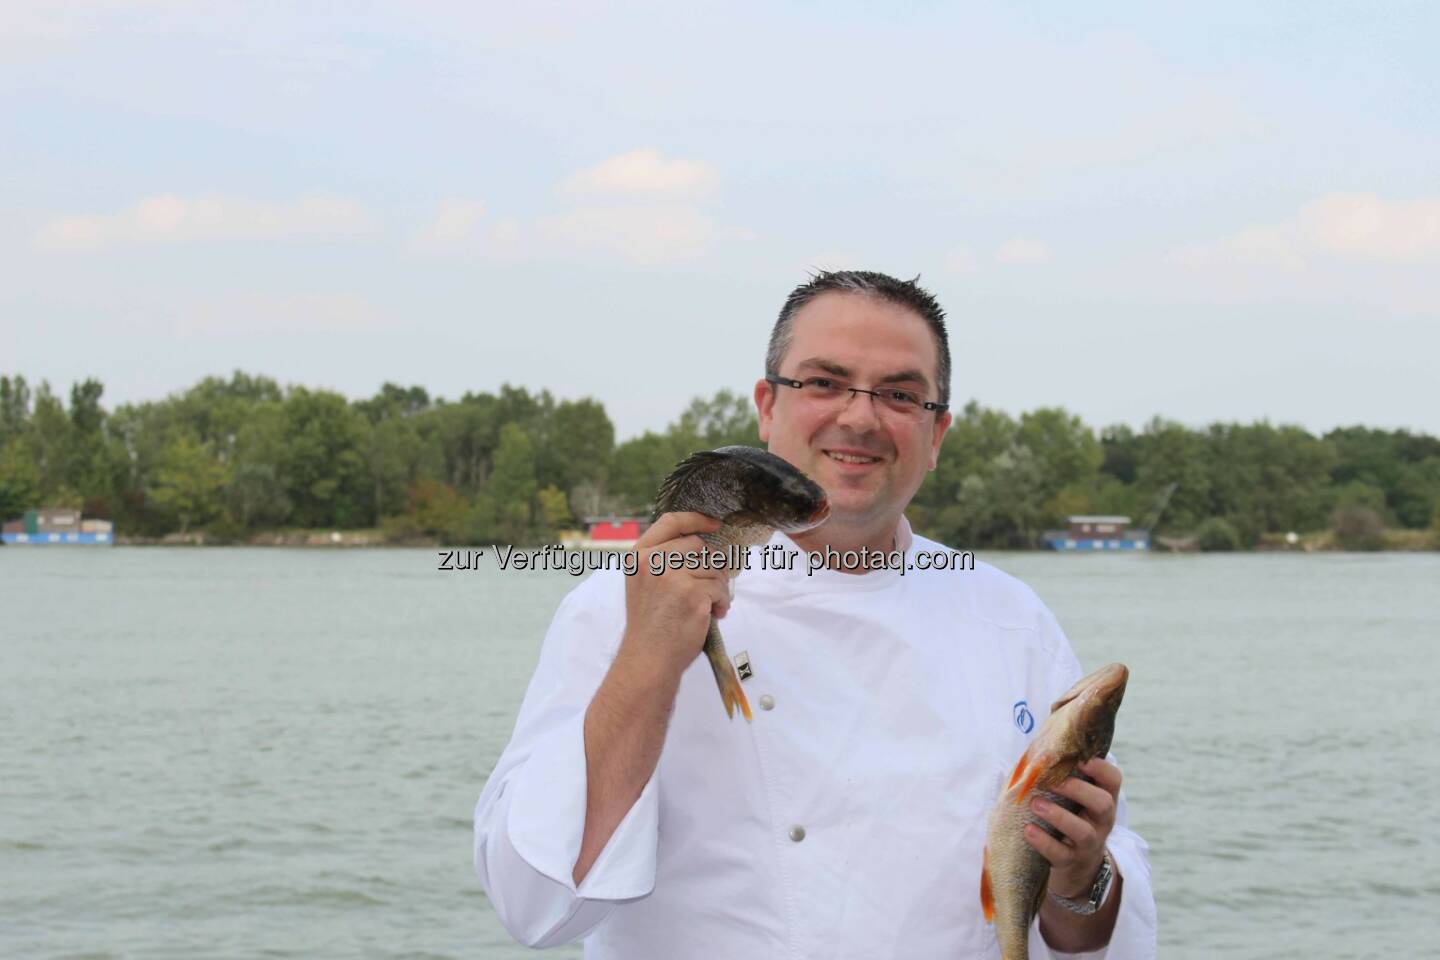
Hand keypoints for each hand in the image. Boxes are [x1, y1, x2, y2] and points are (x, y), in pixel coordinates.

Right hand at [618, 512, 731, 678]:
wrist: (648, 659)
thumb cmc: (650, 625)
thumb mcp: (644, 583)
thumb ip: (662, 560)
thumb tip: (701, 545)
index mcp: (638, 556)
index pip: (670, 521)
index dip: (696, 519)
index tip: (714, 524)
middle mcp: (653, 562)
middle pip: (697, 545)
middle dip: (709, 565)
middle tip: (708, 588)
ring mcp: (673, 577)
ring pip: (713, 567)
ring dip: (718, 587)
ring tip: (709, 606)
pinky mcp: (692, 595)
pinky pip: (721, 588)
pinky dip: (723, 602)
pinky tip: (713, 615)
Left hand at [1024, 757, 1119, 898]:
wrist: (1076, 865)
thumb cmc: (1068, 816)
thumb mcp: (1072, 797)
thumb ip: (1061, 775)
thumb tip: (1036, 750)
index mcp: (1103, 797)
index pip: (1113, 779)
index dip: (1099, 767)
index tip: (1078, 759)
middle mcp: (1101, 820)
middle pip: (1103, 803)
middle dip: (1076, 789)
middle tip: (1050, 781)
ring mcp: (1089, 843)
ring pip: (1083, 831)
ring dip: (1058, 816)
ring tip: (1035, 804)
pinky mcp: (1071, 861)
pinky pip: (1060, 853)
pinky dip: (1043, 841)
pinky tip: (1028, 830)